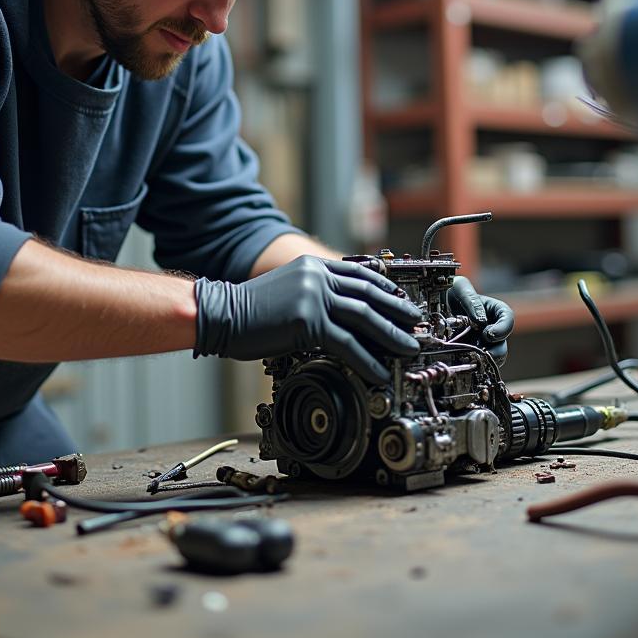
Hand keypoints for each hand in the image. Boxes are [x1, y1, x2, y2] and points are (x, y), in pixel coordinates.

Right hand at [194, 256, 420, 382]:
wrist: (220, 314)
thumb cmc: (250, 310)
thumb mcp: (288, 290)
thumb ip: (314, 293)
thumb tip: (340, 315)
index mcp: (314, 266)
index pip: (360, 275)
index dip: (387, 290)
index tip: (403, 303)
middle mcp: (317, 276)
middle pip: (369, 294)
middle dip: (398, 311)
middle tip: (417, 324)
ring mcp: (313, 297)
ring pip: (364, 317)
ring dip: (391, 335)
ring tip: (409, 348)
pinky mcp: (308, 321)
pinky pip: (347, 343)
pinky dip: (368, 359)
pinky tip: (380, 371)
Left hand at [447, 275, 514, 364]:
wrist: (430, 303)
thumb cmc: (447, 290)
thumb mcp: (459, 288)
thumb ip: (471, 300)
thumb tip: (481, 321)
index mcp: (493, 311)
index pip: (508, 320)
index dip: (503, 329)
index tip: (488, 334)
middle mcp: (489, 330)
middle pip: (501, 346)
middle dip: (495, 353)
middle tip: (481, 354)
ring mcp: (479, 344)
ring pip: (489, 360)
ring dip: (482, 362)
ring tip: (468, 360)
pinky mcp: (467, 355)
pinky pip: (473, 365)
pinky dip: (469, 366)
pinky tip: (459, 363)